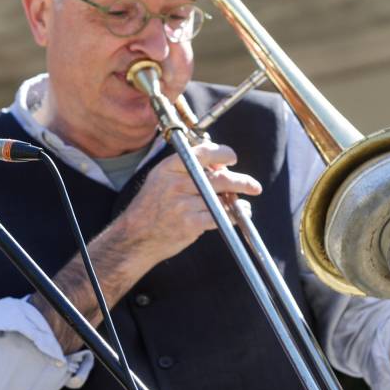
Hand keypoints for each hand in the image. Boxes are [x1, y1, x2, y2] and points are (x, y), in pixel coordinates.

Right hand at [116, 141, 261, 268]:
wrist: (135, 237)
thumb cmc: (151, 208)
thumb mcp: (160, 179)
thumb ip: (186, 169)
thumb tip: (220, 165)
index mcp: (169, 167)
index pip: (203, 152)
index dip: (223, 153)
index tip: (232, 158)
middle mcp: (176, 183)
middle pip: (220, 177)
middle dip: (241, 181)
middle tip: (254, 185)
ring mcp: (183, 203)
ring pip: (223, 197)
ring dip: (238, 201)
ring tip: (244, 203)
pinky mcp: (190, 223)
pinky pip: (221, 216)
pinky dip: (233, 215)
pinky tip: (237, 214)